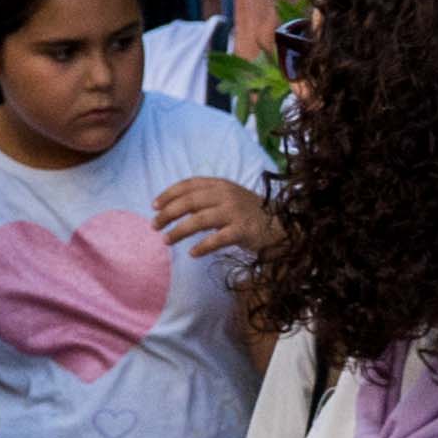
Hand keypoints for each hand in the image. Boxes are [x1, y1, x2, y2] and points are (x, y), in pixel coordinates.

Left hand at [154, 176, 278, 256]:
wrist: (283, 226)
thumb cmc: (250, 213)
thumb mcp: (228, 198)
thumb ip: (206, 199)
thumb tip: (175, 208)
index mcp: (221, 184)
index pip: (189, 185)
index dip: (169, 194)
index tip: (154, 205)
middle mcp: (226, 195)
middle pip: (189, 202)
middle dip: (168, 213)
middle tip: (154, 225)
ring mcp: (235, 212)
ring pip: (199, 220)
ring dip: (179, 231)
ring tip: (166, 240)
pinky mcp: (243, 231)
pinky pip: (217, 239)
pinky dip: (202, 246)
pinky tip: (192, 253)